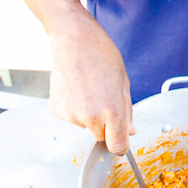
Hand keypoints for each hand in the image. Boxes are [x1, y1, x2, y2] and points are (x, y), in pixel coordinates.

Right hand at [48, 13, 134, 153]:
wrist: (74, 41)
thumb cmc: (101, 55)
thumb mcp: (123, 82)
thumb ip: (127, 111)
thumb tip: (130, 131)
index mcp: (112, 111)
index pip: (117, 146)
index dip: (120, 145)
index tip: (121, 140)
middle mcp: (91, 117)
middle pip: (101, 137)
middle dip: (105, 125)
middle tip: (104, 100)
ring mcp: (72, 115)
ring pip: (86, 126)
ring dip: (89, 115)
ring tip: (88, 89)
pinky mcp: (58, 111)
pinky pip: (72, 118)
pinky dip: (74, 108)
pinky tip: (76, 89)